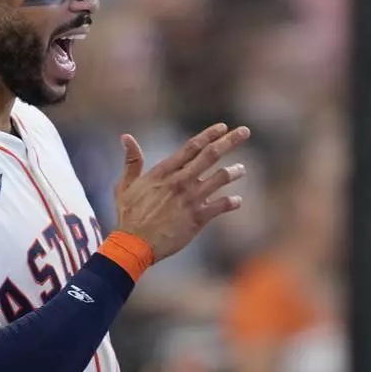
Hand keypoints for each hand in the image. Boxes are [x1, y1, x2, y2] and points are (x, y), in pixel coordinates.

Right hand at [115, 123, 250, 261]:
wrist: (134, 244)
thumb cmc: (129, 216)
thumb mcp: (125, 185)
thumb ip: (131, 160)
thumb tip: (126, 137)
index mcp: (164, 172)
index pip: (192, 147)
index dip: (210, 135)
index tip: (223, 127)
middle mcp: (180, 181)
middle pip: (211, 155)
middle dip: (230, 141)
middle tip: (245, 131)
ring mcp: (190, 199)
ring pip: (220, 178)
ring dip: (234, 172)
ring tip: (242, 169)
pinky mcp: (197, 218)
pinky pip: (221, 206)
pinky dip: (232, 202)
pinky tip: (237, 201)